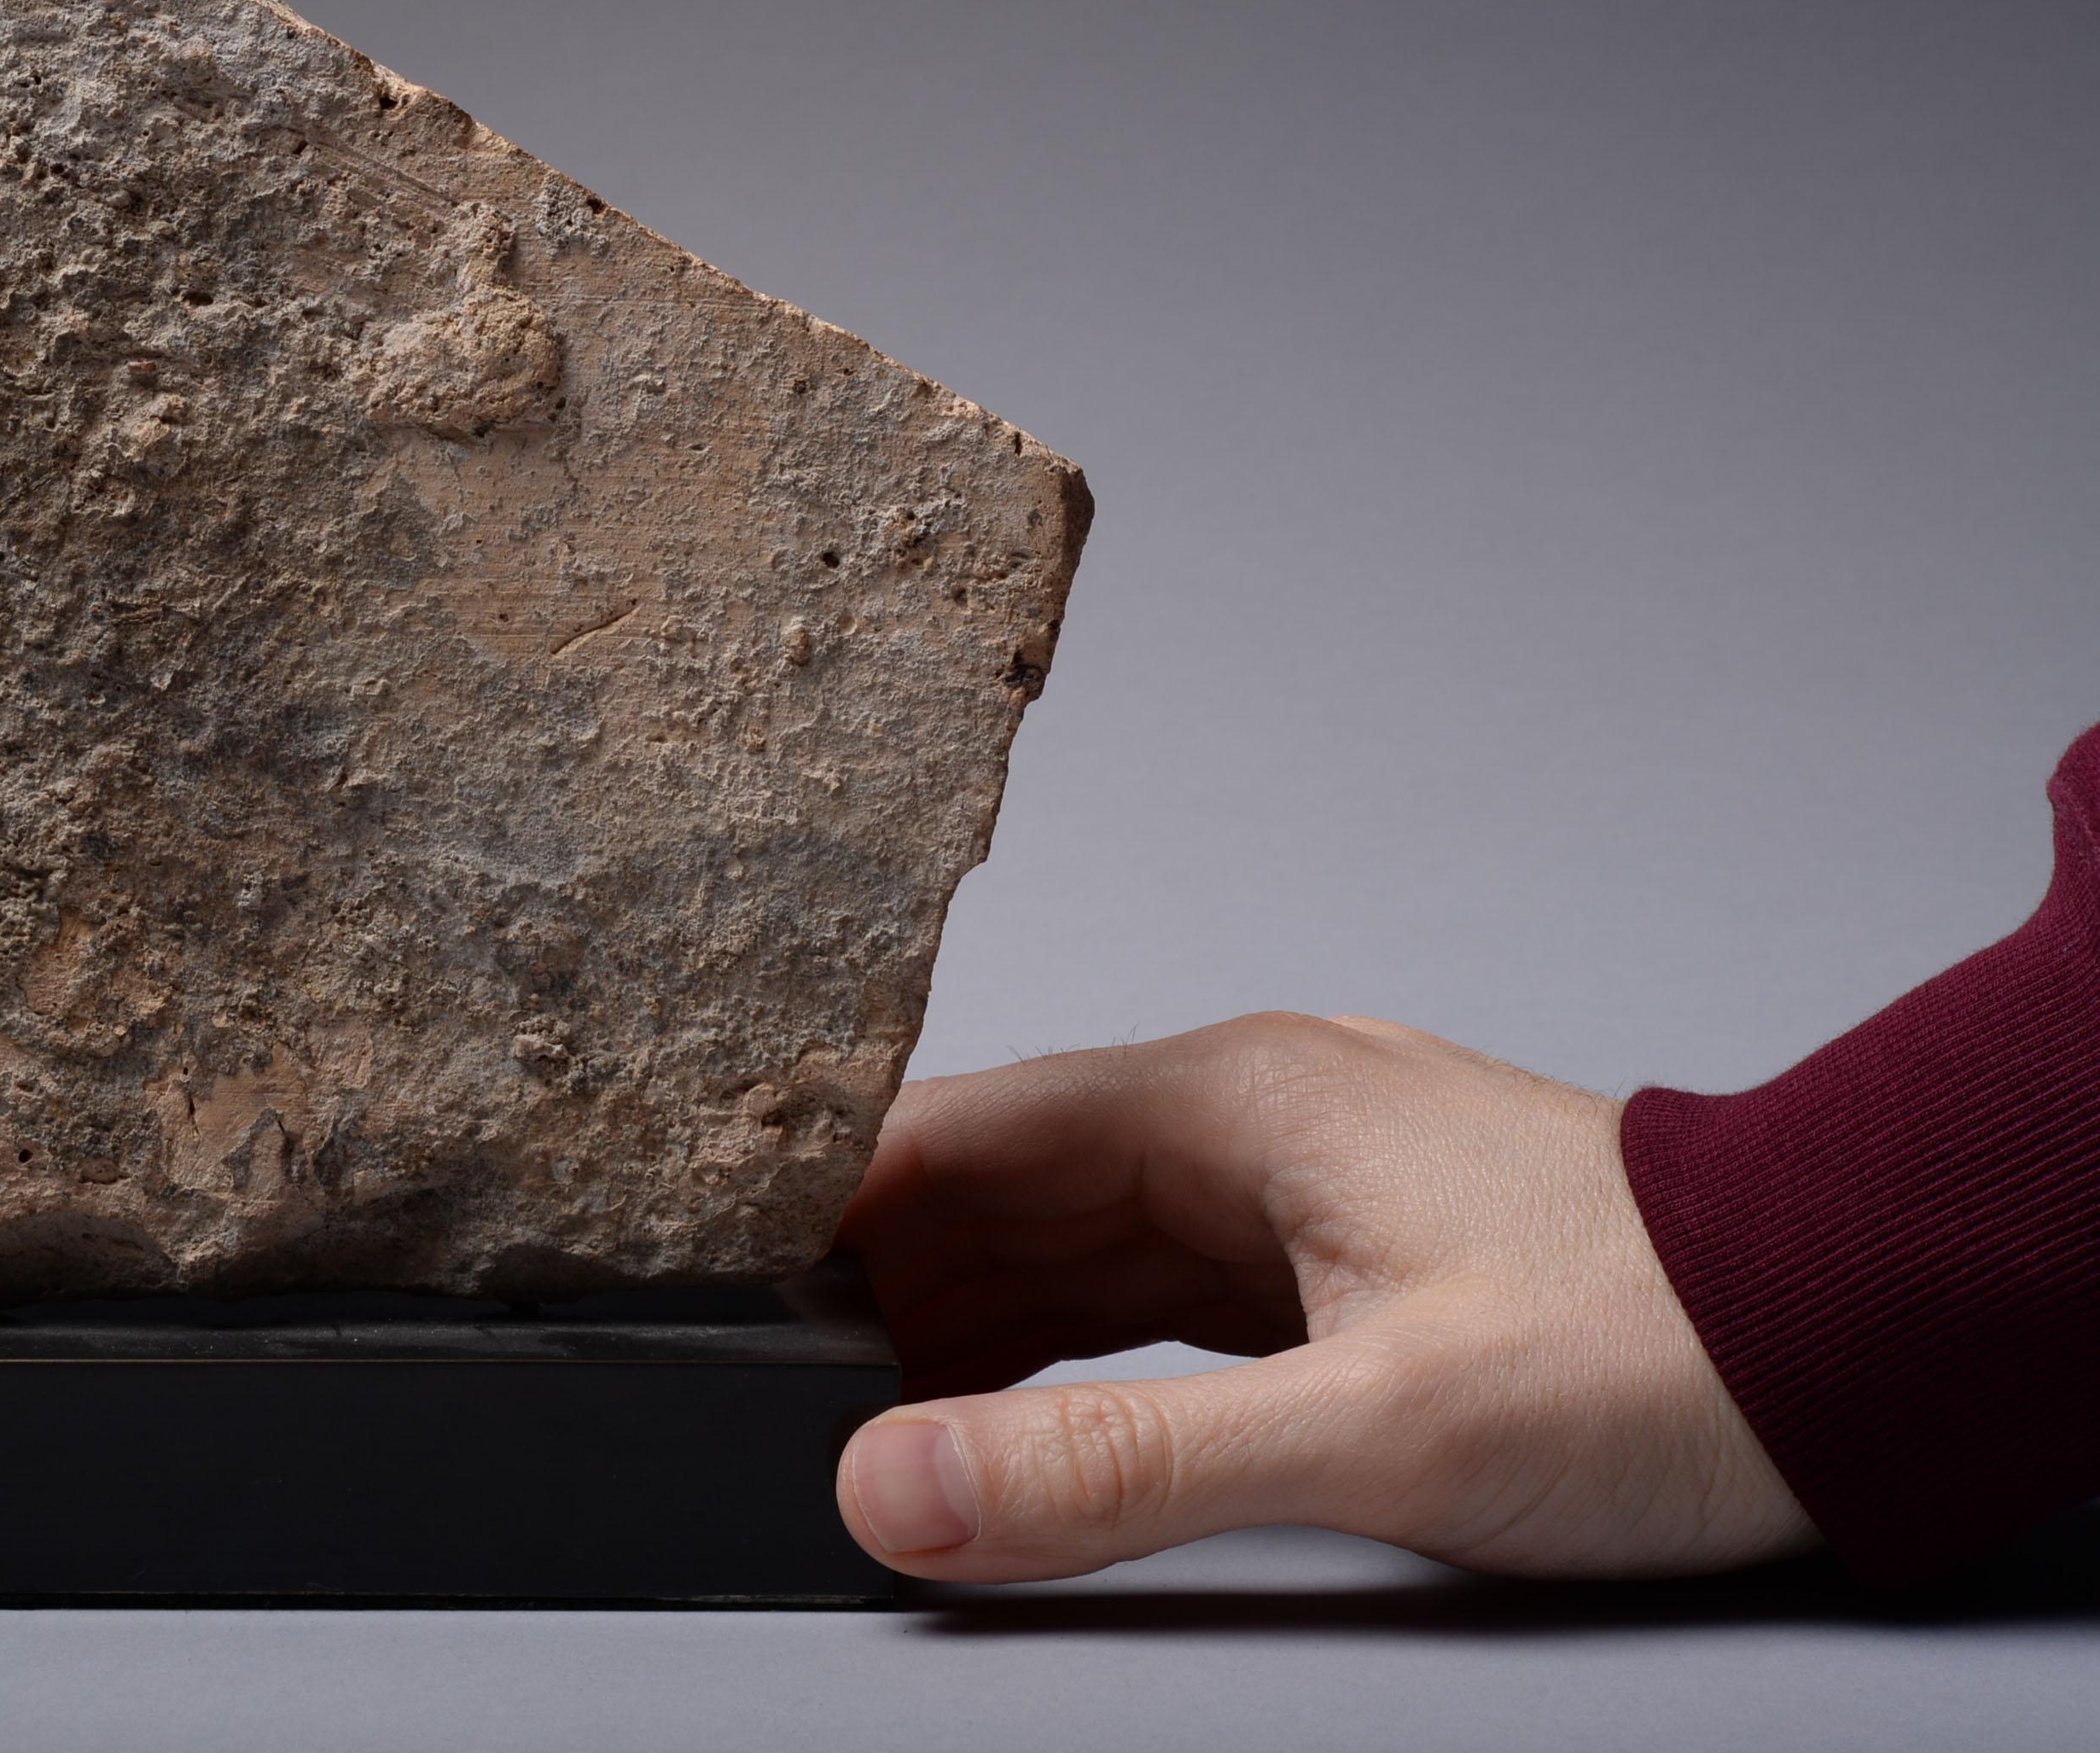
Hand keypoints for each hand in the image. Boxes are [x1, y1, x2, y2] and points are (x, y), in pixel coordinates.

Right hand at [828, 1012, 1815, 1581]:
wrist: (1865, 1343)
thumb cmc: (1663, 1355)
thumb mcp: (1364, 1435)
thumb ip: (1113, 1465)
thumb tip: (898, 1485)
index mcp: (1230, 1101)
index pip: (958, 1131)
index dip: (825, 1204)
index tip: (721, 1279)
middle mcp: (1253, 1117)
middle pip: (1002, 1187)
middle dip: (880, 1281)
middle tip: (768, 1385)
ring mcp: (1303, 1183)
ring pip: (1077, 1243)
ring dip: (971, 1323)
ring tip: (864, 1415)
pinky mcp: (1348, 1257)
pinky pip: (1157, 1292)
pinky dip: (1071, 1351)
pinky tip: (1022, 1417)